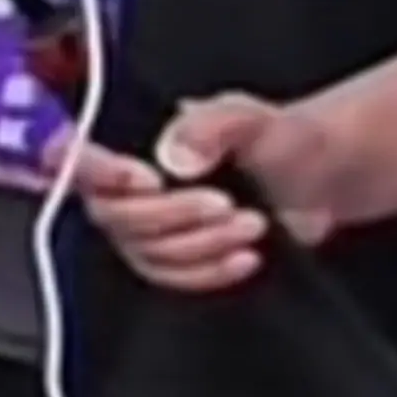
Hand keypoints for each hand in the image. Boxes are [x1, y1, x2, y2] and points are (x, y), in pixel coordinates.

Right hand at [50, 94, 342, 295]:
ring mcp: (147, 224)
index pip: (77, 156)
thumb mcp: (256, 119)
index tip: (149, 181)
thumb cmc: (285, 138)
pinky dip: (209, 271)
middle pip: (114, 215)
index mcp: (136, 137)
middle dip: (173, 216)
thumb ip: (213, 125)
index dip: (98, 174)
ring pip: (144, 251)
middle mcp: (129, 182)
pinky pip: (170, 277)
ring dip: (202, 245)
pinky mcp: (171, 258)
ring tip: (253, 224)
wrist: (319, 181)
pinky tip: (246, 257)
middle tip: (226, 204)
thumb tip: (173, 155)